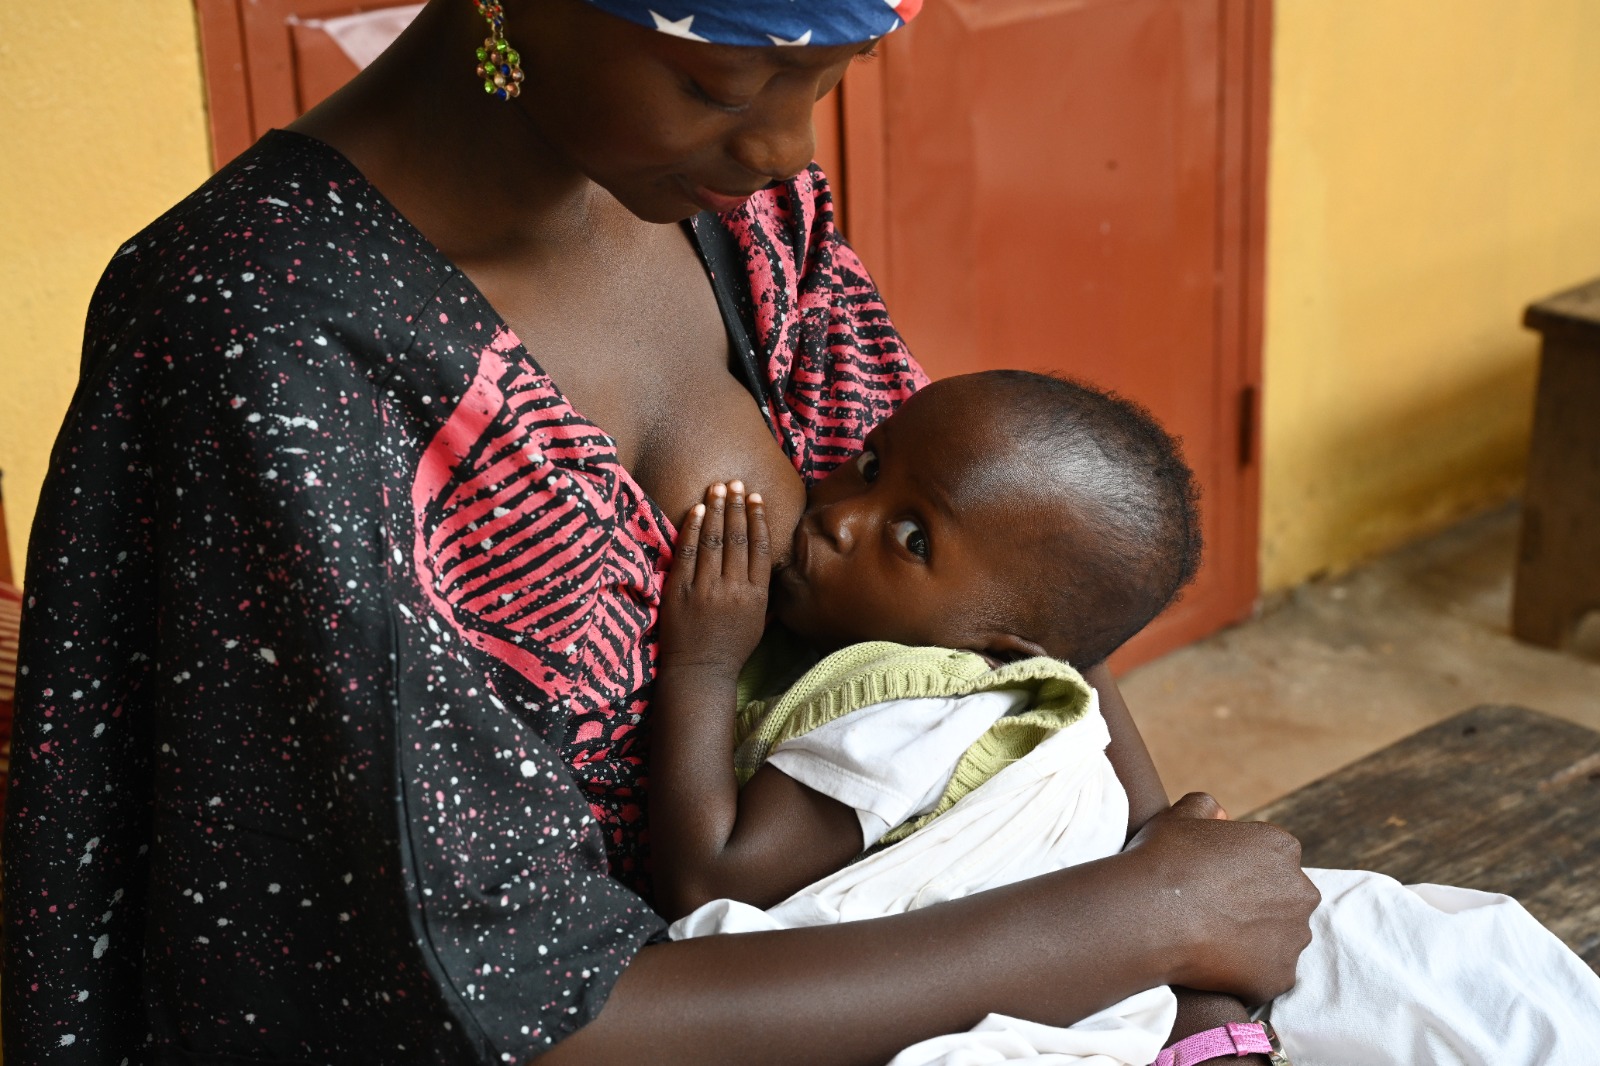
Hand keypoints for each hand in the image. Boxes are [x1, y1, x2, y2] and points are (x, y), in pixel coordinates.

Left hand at [659, 481, 771, 677]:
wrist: (700, 672)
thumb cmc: (731, 648)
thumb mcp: (758, 621)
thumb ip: (761, 590)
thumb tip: (765, 559)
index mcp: (756, 595)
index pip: (759, 547)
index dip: (758, 518)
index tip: (756, 497)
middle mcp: (733, 589)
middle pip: (737, 538)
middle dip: (737, 506)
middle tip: (736, 483)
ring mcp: (705, 589)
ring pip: (714, 540)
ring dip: (716, 509)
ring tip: (718, 488)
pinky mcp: (680, 591)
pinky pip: (687, 553)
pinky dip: (693, 529)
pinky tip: (697, 510)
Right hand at [1125, 792, 1319, 1003]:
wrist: (1148, 914)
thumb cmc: (1162, 860)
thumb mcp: (1180, 816)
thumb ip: (1207, 807)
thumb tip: (1221, 815)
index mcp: (1281, 847)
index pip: (1274, 861)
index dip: (1243, 872)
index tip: (1216, 882)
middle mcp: (1300, 890)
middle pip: (1285, 900)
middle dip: (1260, 906)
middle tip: (1215, 913)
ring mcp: (1294, 936)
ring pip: (1281, 939)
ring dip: (1256, 941)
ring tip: (1212, 940)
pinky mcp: (1281, 975)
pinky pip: (1268, 974)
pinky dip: (1248, 973)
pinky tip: (1214, 964)